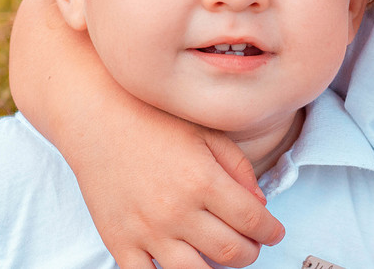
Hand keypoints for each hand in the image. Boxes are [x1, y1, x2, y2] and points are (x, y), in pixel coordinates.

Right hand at [80, 111, 284, 268]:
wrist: (98, 120)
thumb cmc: (154, 122)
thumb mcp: (207, 133)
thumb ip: (238, 168)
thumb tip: (259, 204)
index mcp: (203, 180)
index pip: (252, 220)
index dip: (271, 231)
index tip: (274, 232)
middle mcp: (177, 210)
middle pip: (231, 251)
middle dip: (251, 251)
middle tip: (252, 243)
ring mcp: (147, 230)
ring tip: (222, 254)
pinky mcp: (120, 242)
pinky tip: (184, 264)